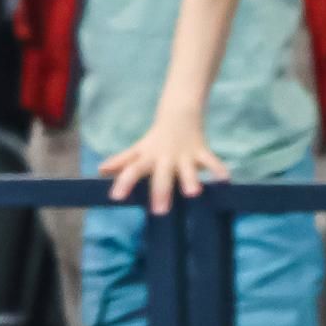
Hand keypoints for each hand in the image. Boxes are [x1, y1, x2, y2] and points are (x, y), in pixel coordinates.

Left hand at [99, 106, 231, 211]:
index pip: (132, 170)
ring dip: (190, 180)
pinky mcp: (201, 152)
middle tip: (160, 211)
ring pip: (188, 169)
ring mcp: (184, 156)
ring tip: (193, 193)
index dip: (123, 182)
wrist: (179, 114)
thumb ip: (122, 161)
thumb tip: (101, 170)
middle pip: (161, 176)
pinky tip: (225, 180)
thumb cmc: (156, 139)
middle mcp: (165, 159)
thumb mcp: (138, 150)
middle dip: (161, 191)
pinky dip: (218, 169)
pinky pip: (211, 161)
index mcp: (148, 159)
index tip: (115, 198)